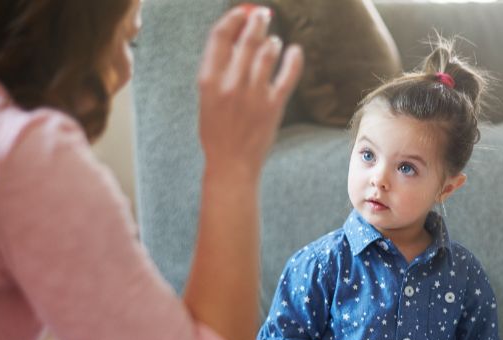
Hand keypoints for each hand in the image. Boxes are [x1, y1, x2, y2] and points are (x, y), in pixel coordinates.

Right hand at [197, 5, 302, 178]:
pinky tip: (295, 51)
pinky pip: (287, 75)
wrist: (231, 163)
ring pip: (267, 53)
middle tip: (264, 14)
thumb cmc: (217, 131)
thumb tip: (236, 40)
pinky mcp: (273, 105)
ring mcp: (253, 94)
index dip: (232, 19)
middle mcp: (231, 84)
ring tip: (274, 41)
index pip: (219, 37)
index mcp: (208, 80)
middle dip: (257, 21)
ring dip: (272, 42)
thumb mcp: (207, 98)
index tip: (241, 12)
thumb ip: (218, 71)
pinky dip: (293, 59)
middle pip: (246, 39)